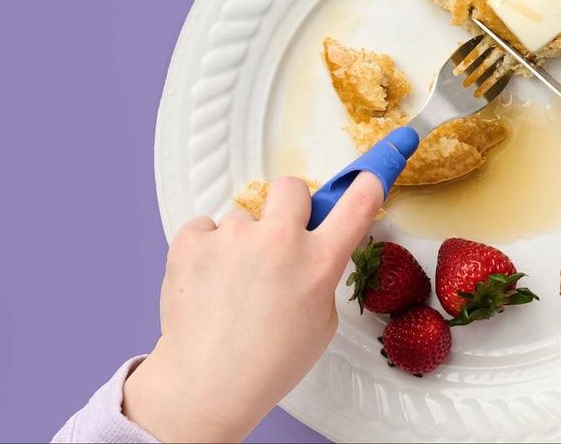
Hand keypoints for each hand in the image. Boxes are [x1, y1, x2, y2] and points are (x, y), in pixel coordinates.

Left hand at [121, 173, 383, 442]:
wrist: (206, 383)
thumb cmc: (267, 364)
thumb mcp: (321, 324)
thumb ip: (320, 277)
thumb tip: (309, 250)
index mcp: (318, 264)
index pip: (356, 205)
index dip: (365, 185)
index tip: (367, 177)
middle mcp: (279, 242)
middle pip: (292, 187)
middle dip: (288, 206)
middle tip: (278, 237)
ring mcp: (233, 237)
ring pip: (243, 217)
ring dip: (241, 241)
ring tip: (231, 284)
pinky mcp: (192, 240)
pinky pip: (205, 227)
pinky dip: (206, 249)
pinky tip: (208, 282)